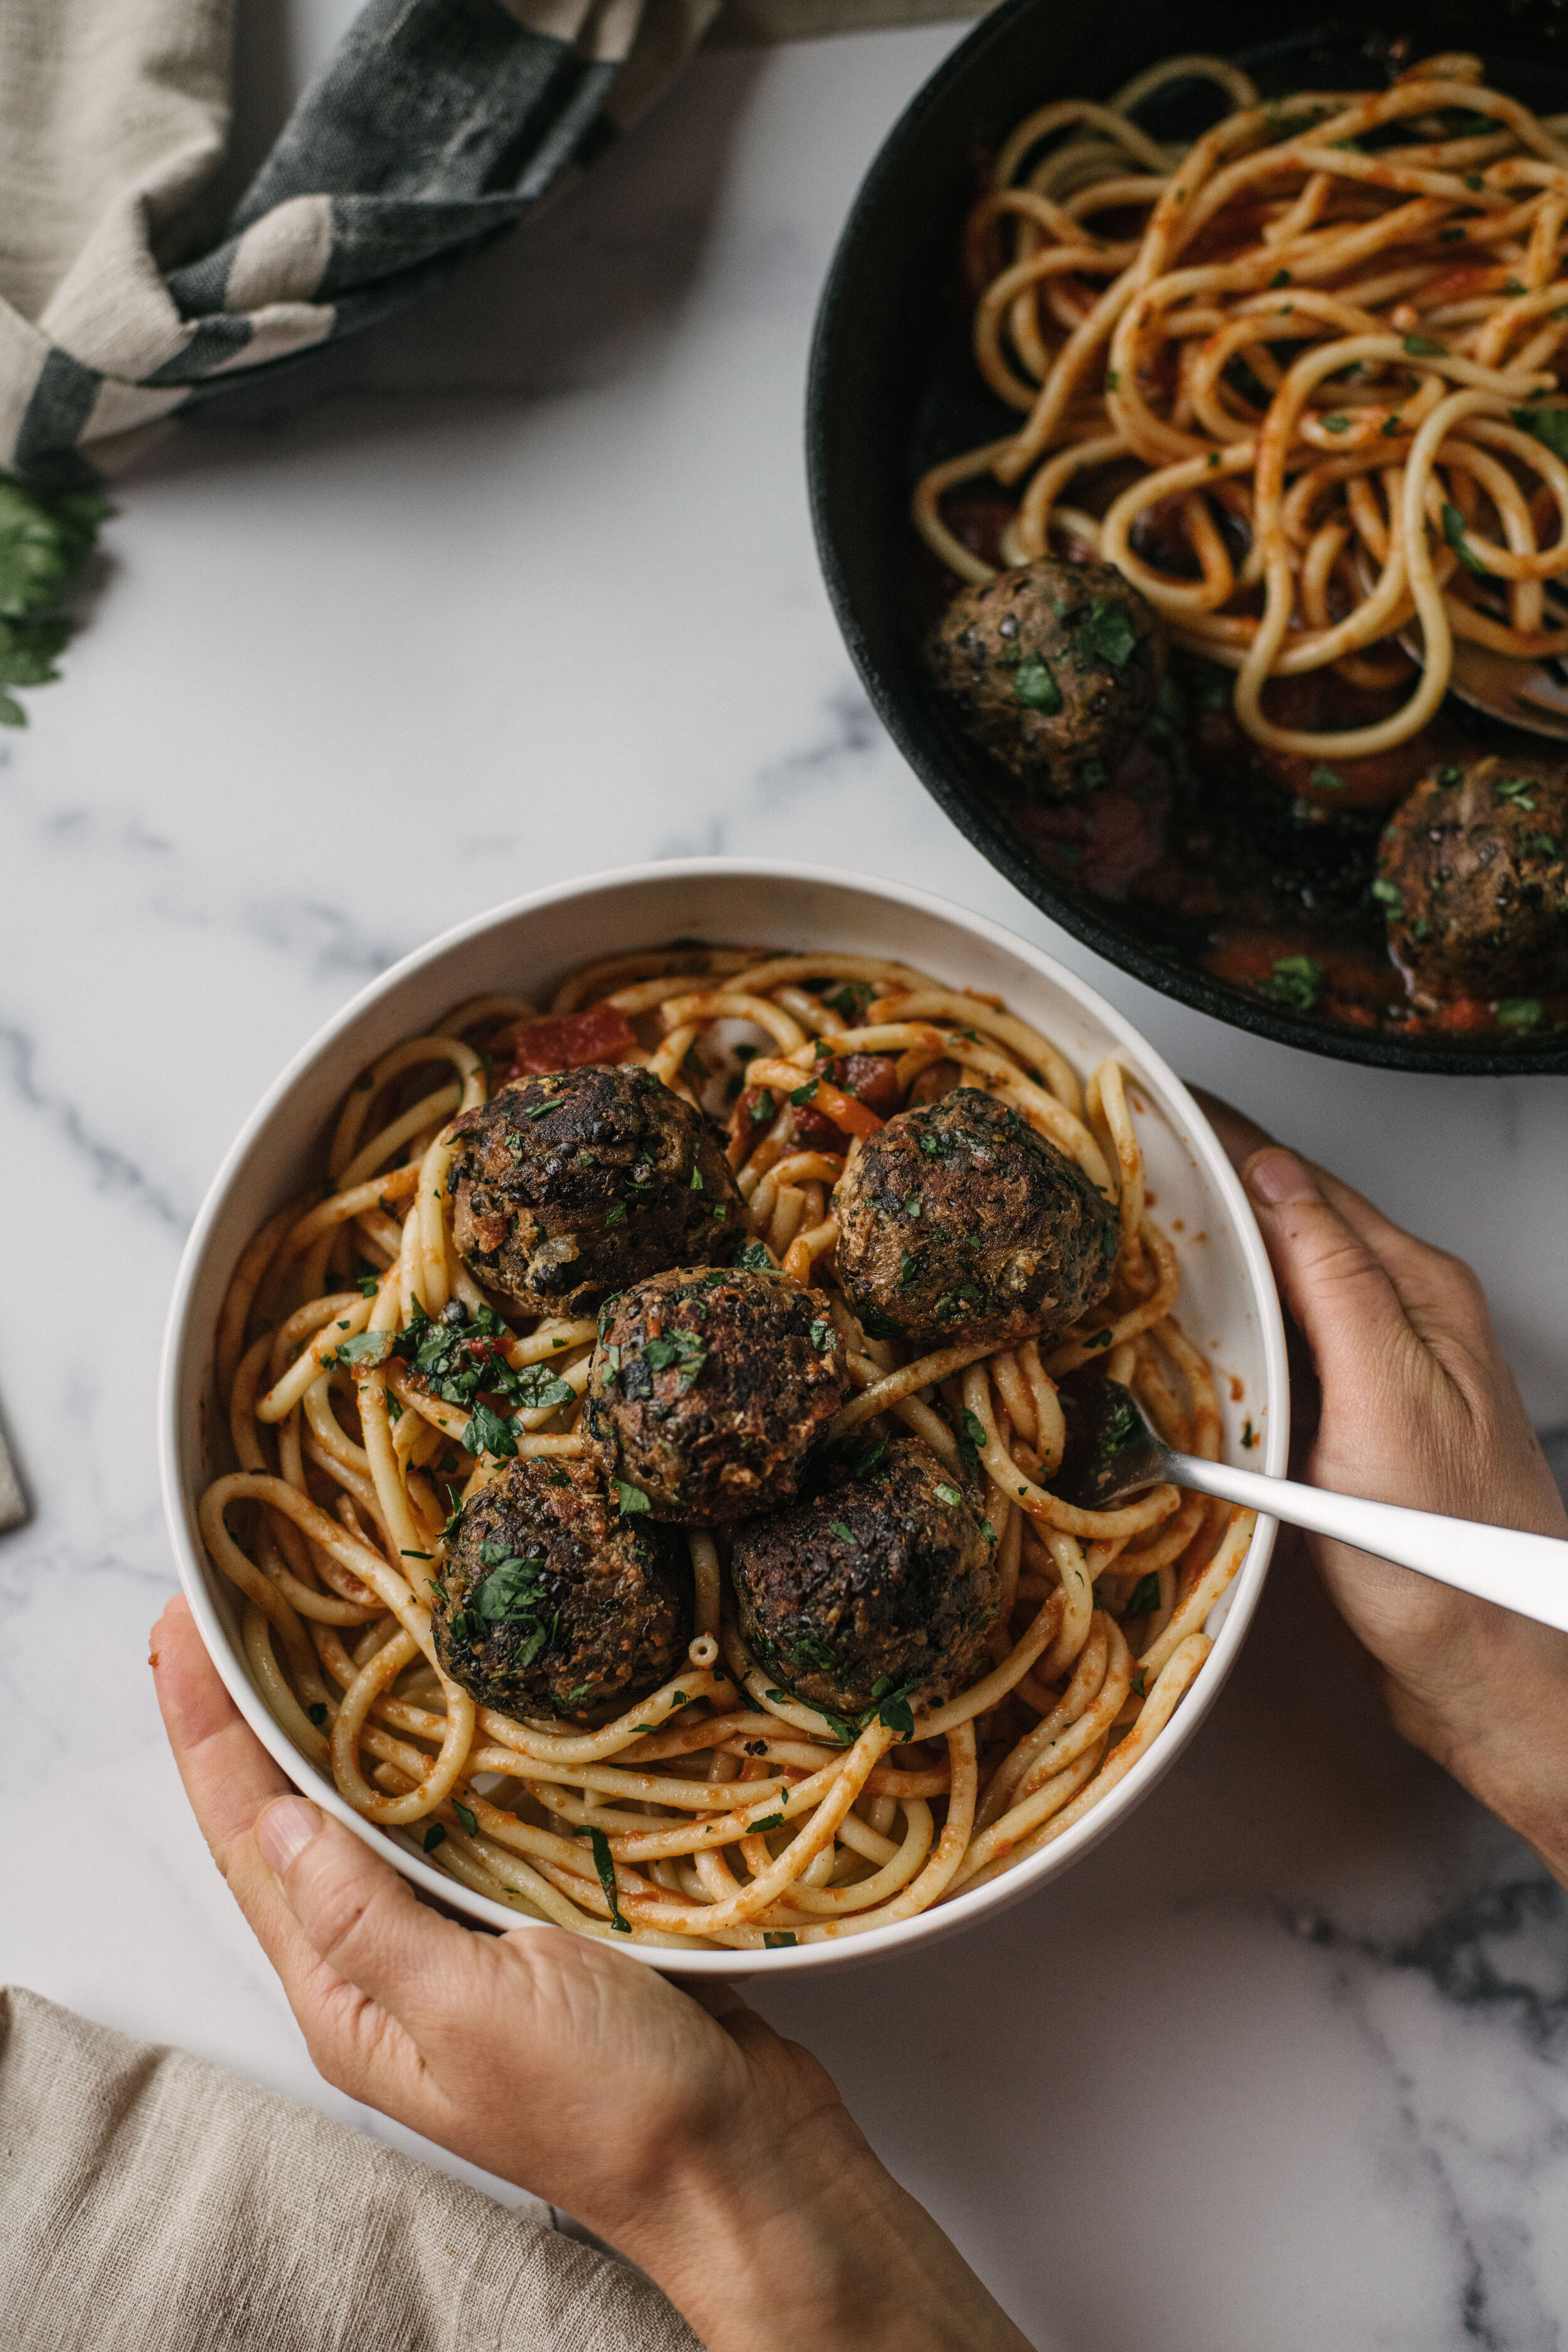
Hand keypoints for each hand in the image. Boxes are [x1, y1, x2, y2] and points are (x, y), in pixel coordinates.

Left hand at [150, 1594, 1033, 2351]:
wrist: (737, 2161)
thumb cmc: (608, 2101)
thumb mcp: (471, 2007)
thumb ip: (367, 1918)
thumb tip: (279, 1819)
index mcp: (348, 2000)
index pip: (249, 1844)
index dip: (208, 1732)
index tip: (181, 1629)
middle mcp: (384, 1975)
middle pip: (290, 1823)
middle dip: (250, 1718)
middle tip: (226, 1608)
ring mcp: (455, 1950)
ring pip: (368, 1819)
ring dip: (331, 1731)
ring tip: (302, 1638)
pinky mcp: (527, 1927)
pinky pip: (449, 1828)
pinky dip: (428, 1761)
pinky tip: (436, 1712)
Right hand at [1195, 1091, 1567, 1884]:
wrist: (1484, 1674)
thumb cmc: (1448, 1556)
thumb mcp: (1389, 1397)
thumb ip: (1336, 1280)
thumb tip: (1274, 1175)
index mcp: (1415, 1293)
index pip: (1302, 1183)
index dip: (1224, 1137)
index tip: (1148, 1101)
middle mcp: (1395, 1323)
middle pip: (1285, 1226)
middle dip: (1204, 1183)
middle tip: (1110, 1155)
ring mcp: (1367, 1379)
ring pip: (1272, 1291)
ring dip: (1203, 1257)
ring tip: (1117, 1226)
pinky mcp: (1338, 1436)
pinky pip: (1267, 1358)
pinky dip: (1214, 1333)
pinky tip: (1166, 1336)